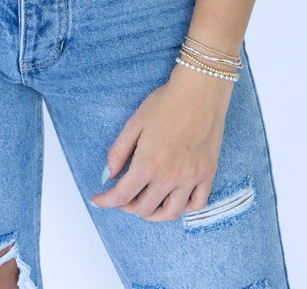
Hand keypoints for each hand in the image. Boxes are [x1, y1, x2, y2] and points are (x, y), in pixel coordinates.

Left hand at [91, 65, 233, 221]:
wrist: (199, 91)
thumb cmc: (166, 103)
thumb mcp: (135, 123)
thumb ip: (119, 152)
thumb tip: (107, 175)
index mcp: (148, 164)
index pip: (122, 195)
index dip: (106, 201)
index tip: (99, 200)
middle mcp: (169, 177)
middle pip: (144, 208)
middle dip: (127, 207)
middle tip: (122, 198)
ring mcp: (190, 178)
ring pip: (170, 213)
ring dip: (153, 215)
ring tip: (145, 206)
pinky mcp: (207, 174)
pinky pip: (196, 204)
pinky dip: (183, 208)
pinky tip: (174, 199)